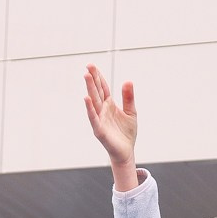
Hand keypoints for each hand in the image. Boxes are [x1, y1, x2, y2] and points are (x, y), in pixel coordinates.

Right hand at [82, 65, 139, 191]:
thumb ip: (128, 97)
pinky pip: (94, 118)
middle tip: (87, 66)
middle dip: (92, 79)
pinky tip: (87, 99)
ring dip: (89, 89)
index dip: (98, 77)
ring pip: (93, 102)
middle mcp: (102, 110)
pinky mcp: (99, 130)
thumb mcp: (131, 112)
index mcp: (109, 105)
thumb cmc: (126, 133)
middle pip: (96, 92)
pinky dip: (90, 109)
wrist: (126, 151)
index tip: (91, 66)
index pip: (102, 88)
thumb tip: (128, 81)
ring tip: (86, 76)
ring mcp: (99, 119)